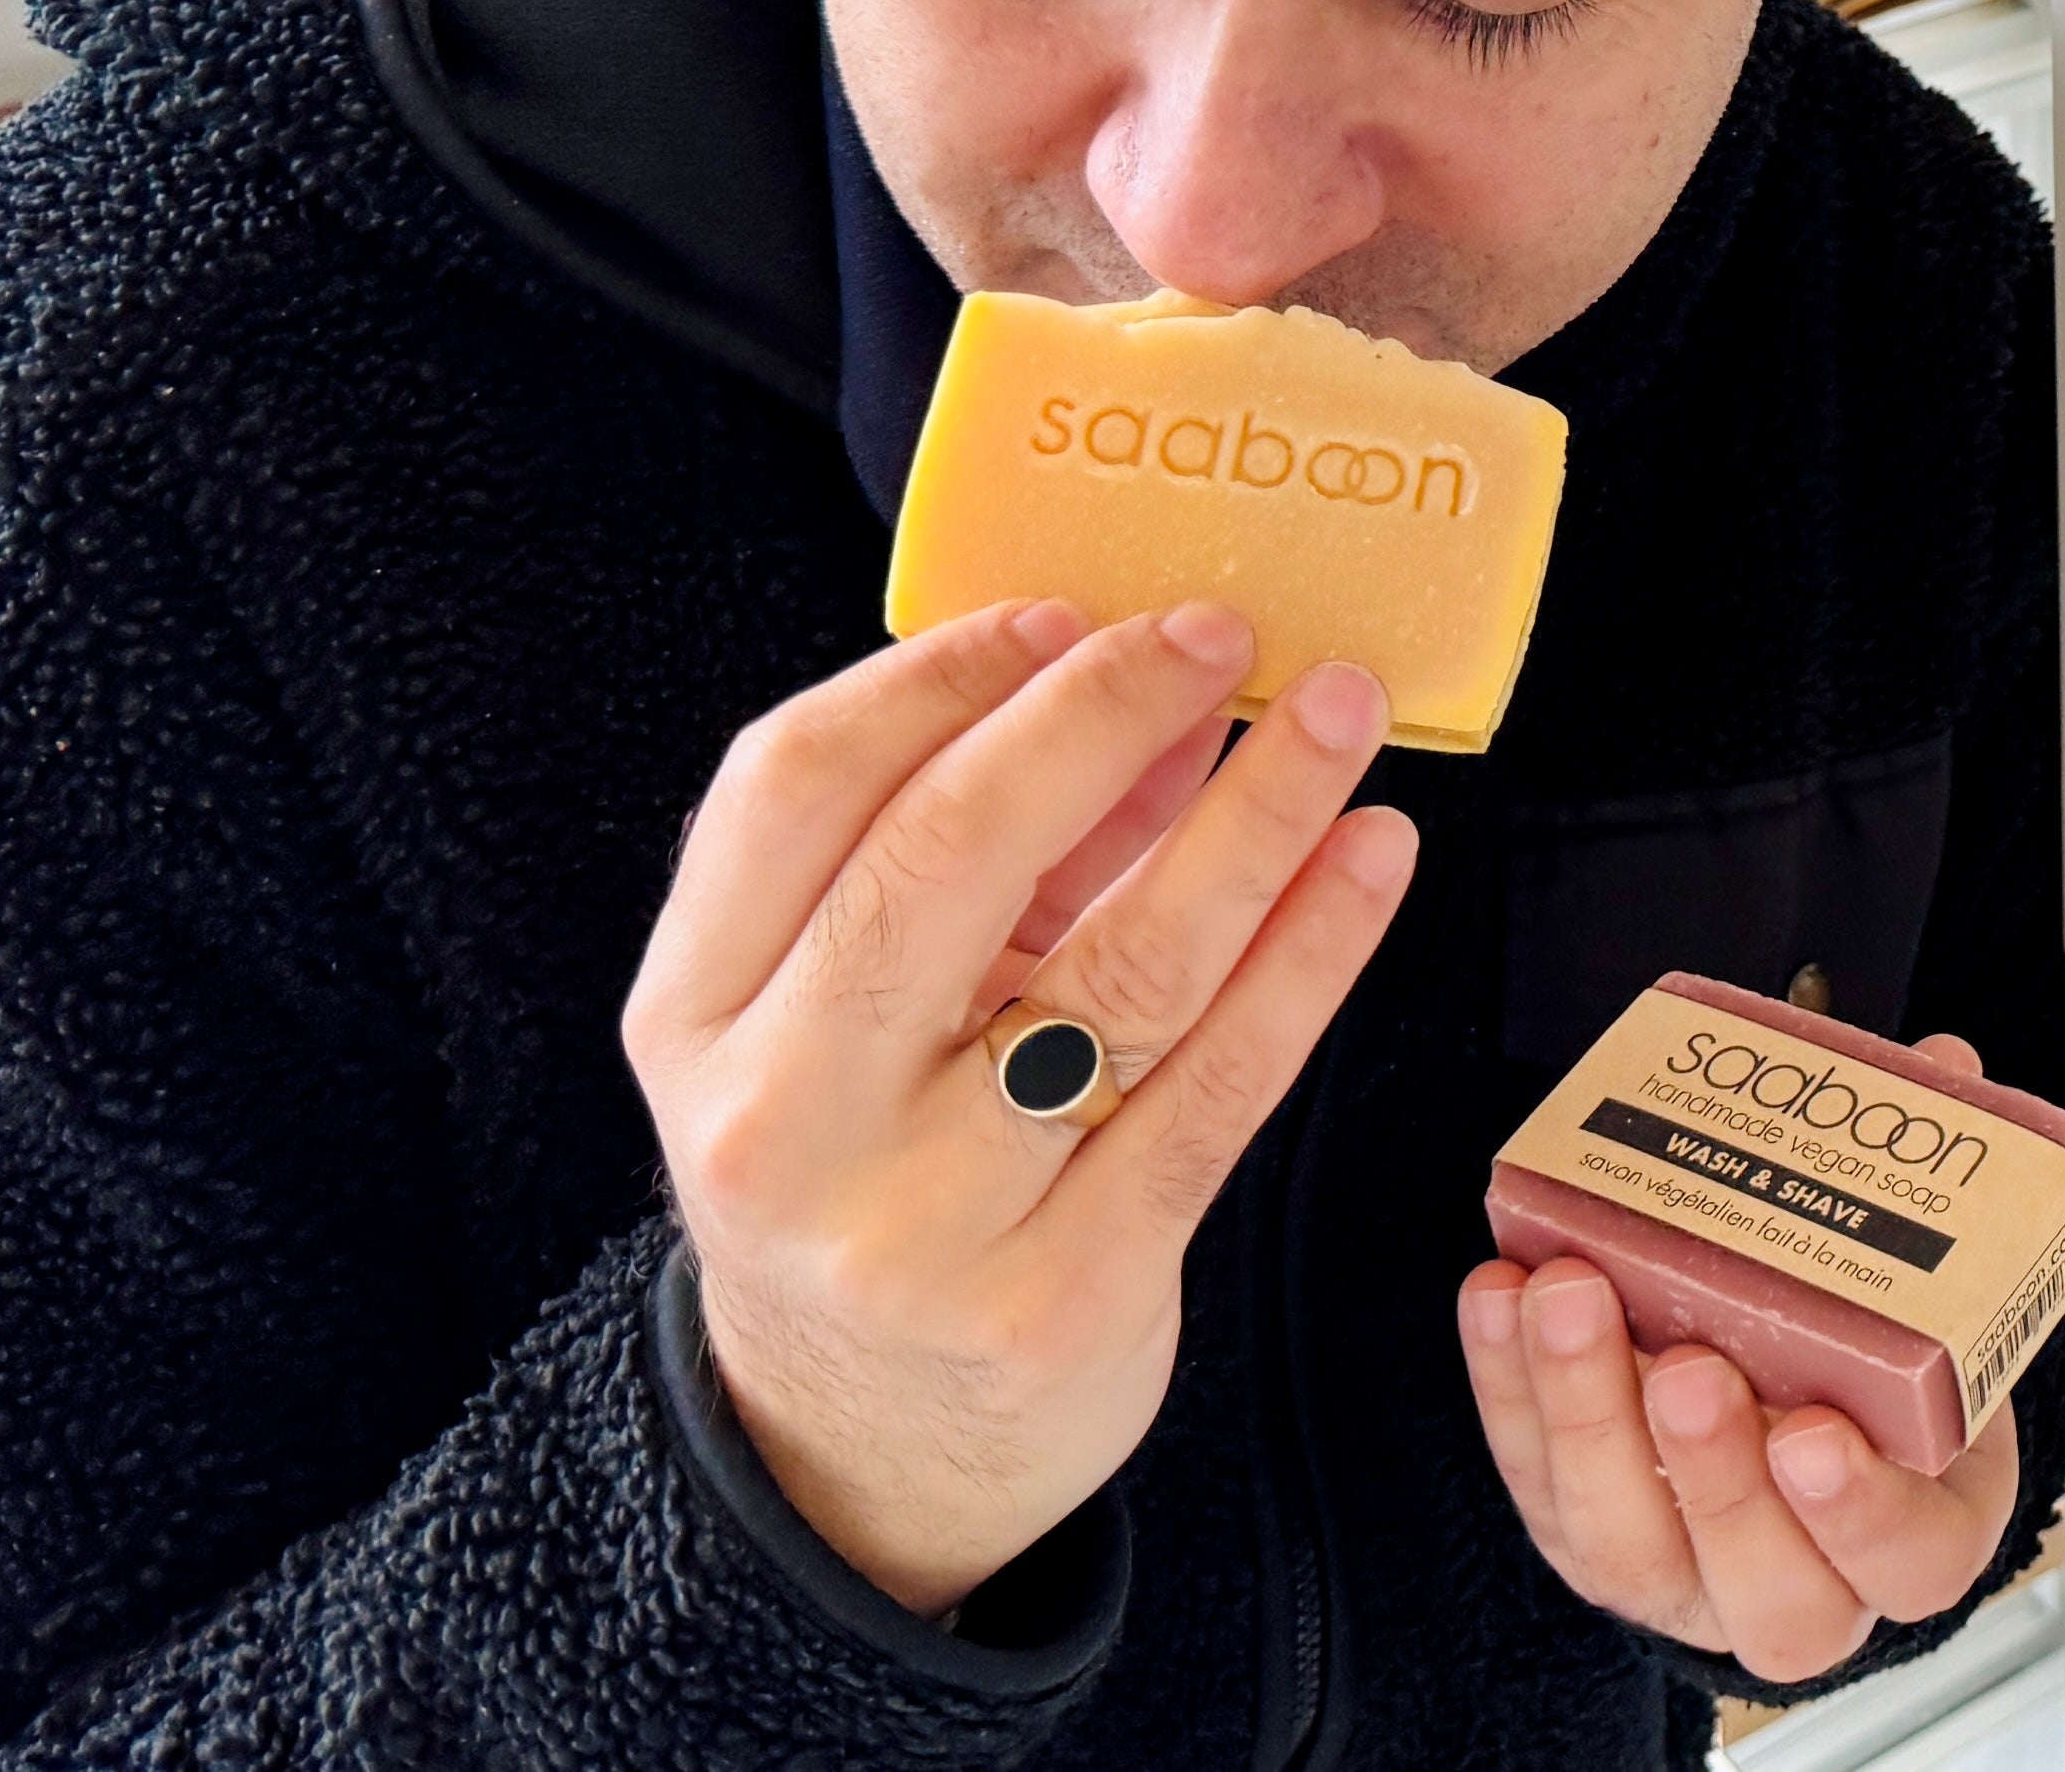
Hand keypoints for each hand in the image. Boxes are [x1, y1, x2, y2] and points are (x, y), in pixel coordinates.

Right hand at [624, 598, 1418, 1612]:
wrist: (860, 1457)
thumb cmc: (870, 1178)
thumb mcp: (846, 1020)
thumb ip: (978, 856)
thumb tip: (1157, 692)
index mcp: (693, 1021)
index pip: (792, 789)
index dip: (939, 674)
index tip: (1066, 606)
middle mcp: (785, 1119)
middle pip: (948, 856)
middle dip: (1099, 712)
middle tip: (1222, 632)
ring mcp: (922, 1220)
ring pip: (1121, 969)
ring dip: (1254, 816)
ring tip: (1337, 715)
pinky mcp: (1066, 1296)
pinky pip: (1219, 1085)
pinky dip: (1311, 950)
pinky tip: (1371, 859)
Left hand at [1459, 1032, 2026, 1683]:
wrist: (1802, 1431)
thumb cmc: (1879, 1378)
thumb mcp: (1935, 1307)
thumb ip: (1936, 1195)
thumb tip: (1942, 1064)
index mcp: (1916, 1537)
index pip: (1903, 1557)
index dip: (1858, 1507)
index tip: (1813, 1430)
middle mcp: (1801, 1590)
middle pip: (1759, 1581)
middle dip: (1712, 1471)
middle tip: (1690, 1365)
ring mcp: (1683, 1575)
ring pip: (1621, 1539)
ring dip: (1587, 1414)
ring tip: (1572, 1298)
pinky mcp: (1585, 1537)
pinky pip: (1534, 1480)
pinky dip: (1509, 1387)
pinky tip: (1506, 1297)